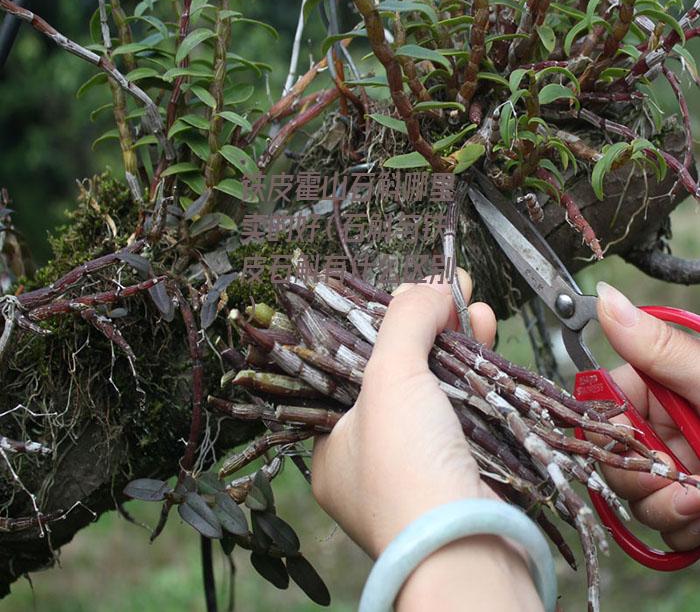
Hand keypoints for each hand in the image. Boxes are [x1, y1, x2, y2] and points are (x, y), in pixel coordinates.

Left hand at [312, 270, 542, 611]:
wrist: (468, 549)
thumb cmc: (407, 469)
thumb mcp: (390, 380)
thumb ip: (403, 323)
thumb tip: (430, 287)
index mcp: (334, 442)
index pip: (354, 367)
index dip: (383, 327)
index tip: (409, 296)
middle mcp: (371, 457)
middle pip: (399, 373)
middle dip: (427, 328)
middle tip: (451, 293)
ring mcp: (418, 465)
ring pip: (437, 388)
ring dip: (457, 342)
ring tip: (474, 305)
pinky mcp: (460, 468)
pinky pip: (464, 409)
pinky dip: (476, 372)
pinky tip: (486, 336)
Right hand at [597, 281, 699, 549]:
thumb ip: (660, 351)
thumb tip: (606, 298)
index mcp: (667, 386)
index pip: (607, 402)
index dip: (611, 430)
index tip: (637, 447)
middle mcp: (667, 424)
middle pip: (614, 452)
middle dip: (640, 477)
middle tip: (677, 486)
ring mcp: (679, 464)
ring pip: (634, 492)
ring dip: (664, 508)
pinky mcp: (690, 503)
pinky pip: (661, 521)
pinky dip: (681, 527)